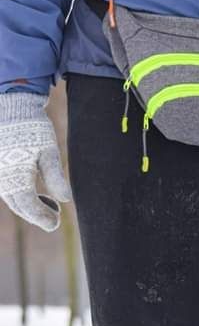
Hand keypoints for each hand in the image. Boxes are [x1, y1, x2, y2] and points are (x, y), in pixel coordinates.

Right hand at [0, 93, 71, 231]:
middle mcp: (1, 177)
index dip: (43, 218)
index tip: (56, 223)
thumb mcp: (48, 150)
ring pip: (10, 196)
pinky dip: (18, 192)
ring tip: (44, 202)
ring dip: (26, 204)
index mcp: (15, 176)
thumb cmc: (32, 126)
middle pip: (18, 205)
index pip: (28, 207)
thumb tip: (65, 200)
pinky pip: (5, 186)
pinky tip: (29, 188)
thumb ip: (55, 176)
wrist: (10, 102)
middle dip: (35, 213)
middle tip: (53, 217)